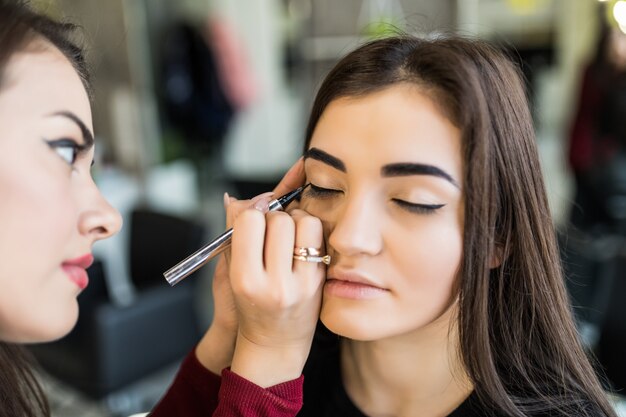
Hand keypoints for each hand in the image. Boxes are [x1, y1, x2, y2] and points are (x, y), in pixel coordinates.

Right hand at [195, 158, 305, 373]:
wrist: (274, 343)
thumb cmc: (250, 303)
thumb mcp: (231, 273)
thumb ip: (233, 234)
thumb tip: (238, 199)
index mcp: (245, 279)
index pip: (249, 221)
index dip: (251, 215)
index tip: (253, 221)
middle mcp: (274, 284)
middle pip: (278, 219)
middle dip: (273, 218)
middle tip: (270, 231)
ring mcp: (301, 284)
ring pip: (303, 221)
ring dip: (295, 220)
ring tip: (288, 235)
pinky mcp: (319, 281)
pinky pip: (318, 235)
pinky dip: (309, 230)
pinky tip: (301, 243)